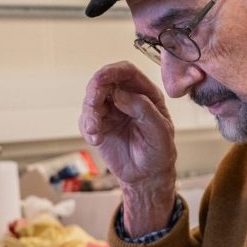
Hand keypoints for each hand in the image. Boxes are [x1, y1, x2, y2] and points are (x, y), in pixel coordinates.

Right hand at [79, 62, 177, 233]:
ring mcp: (110, 111)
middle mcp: (125, 98)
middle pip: (104, 82)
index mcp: (144, 93)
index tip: (101, 78)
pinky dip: (88, 128)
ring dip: (89, 113)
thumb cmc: (159, 151)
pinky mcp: (98, 126)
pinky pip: (86, 121)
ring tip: (94, 130)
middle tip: (93, 105)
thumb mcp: (160, 130)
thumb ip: (143, 108)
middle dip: (95, 91)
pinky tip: (96, 140)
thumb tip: (119, 94)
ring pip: (91, 100)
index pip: (126, 72)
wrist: (147, 175)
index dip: (113, 71)